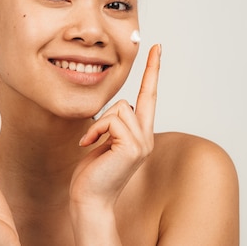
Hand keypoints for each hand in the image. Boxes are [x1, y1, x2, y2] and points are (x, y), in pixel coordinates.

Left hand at [70, 44, 161, 209]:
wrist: (88, 198)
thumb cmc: (92, 172)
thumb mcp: (104, 140)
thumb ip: (114, 123)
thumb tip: (116, 109)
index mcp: (140, 134)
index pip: (150, 97)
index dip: (153, 71)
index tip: (157, 48)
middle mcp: (146, 138)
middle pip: (132, 100)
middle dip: (107, 117)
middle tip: (94, 140)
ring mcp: (142, 143)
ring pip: (119, 109)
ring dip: (99, 125)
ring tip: (92, 145)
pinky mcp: (132, 147)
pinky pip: (112, 121)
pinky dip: (96, 131)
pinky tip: (90, 146)